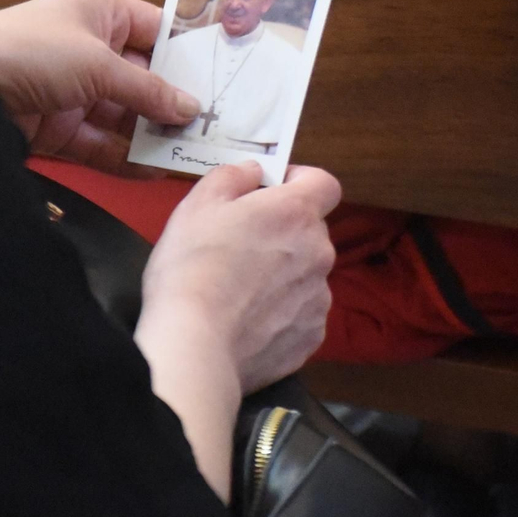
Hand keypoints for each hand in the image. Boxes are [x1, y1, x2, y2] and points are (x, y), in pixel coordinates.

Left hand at [0, 0, 200, 171]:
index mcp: (99, 14)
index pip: (156, 29)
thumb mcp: (97, 63)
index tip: (224, 76)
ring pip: (126, 117)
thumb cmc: (31, 50)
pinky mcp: (60, 129)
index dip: (187, 52)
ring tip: (193, 155)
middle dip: (175, 103)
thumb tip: (191, 107)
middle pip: (145, 79)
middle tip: (217, 126)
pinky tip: (156, 171)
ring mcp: (75, 92)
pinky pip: (103, 145)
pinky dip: (127, 159)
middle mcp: (90, 50)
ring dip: (154, 136)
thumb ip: (147, 90)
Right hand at [140, 162, 340, 393]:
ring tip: (241, 292)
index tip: (271, 191)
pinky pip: (301, 315)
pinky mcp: (311, 337)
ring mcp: (319, 299)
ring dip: (284, 276)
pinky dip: (281, 315)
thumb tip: (255, 172)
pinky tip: (249, 323)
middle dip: (283, 232)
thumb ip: (233, 176)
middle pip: (311, 231)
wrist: (194, 344)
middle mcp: (319, 252)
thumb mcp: (198, 203)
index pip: (324, 183)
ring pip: (306, 275)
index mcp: (296, 212)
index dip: (299, 182)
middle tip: (242, 246)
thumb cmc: (193, 265)